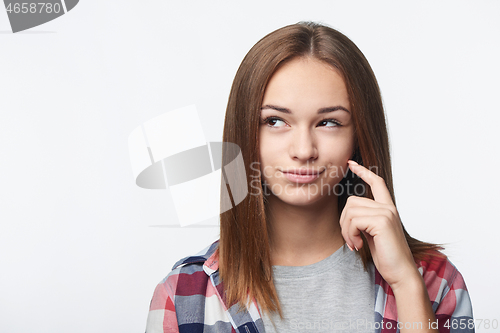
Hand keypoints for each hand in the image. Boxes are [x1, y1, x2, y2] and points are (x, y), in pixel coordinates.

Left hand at [339, 160, 419, 288]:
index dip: (363, 171)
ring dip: (346, 231)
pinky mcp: (382, 221)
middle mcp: (388, 208)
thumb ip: (364, 220)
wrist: (401, 272)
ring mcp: (386, 213)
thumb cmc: (387, 256)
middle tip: (351, 240)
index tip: (351, 163)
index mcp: (387, 209)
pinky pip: (353, 221)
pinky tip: (359, 245)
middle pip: (352, 201)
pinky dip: (350, 234)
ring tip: (355, 244)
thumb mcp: (372, 234)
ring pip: (350, 212)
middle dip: (344, 222)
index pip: (376, 182)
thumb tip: (348, 213)